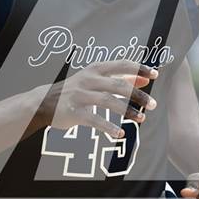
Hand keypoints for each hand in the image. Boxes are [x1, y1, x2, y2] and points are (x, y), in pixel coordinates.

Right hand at [37, 61, 158, 138]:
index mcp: (95, 69)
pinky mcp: (75, 112)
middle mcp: (88, 80)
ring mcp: (80, 96)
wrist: (43, 102)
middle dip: (138, 95)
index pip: (122, 64)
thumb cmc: (75, 90)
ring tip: (141, 119)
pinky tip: (120, 134)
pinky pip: (95, 120)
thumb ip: (120, 78)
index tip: (155, 75)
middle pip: (118, 85)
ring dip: (128, 111)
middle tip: (153, 104)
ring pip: (109, 101)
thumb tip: (144, 80)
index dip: (139, 69)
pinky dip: (109, 127)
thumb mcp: (95, 80)